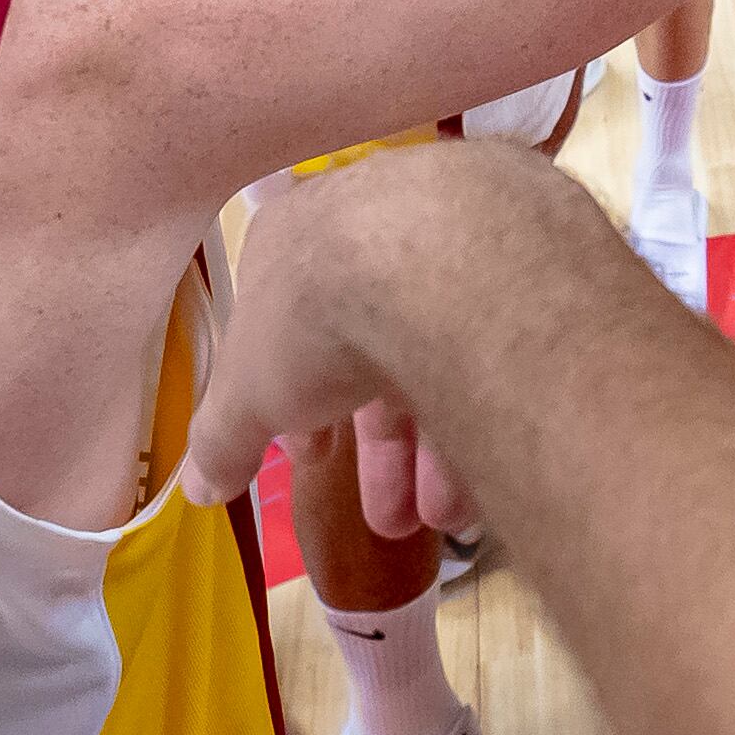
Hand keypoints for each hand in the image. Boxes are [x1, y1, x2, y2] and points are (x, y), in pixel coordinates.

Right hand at [181, 140, 628, 519]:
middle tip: (393, 519)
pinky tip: (503, 467)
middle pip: (382, 343)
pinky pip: (510, 337)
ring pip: (453, 345)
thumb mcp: (249, 391)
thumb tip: (194, 488)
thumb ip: (223, 438)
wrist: (443, 257)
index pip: (298, 319)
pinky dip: (500, 404)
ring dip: (445, 445)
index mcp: (306, 232)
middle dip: (384, 447)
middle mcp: (387, 215)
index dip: (300, 397)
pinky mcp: (541, 244)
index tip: (311, 455)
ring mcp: (468, 224)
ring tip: (448, 518)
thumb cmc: (318, 315)